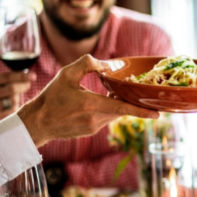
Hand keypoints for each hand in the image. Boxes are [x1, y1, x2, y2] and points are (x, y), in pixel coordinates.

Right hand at [0, 71, 35, 127]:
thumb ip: (5, 79)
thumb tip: (27, 75)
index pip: (8, 77)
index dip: (23, 76)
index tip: (34, 76)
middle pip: (12, 89)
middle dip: (23, 86)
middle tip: (28, 85)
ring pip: (13, 100)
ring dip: (17, 98)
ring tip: (11, 97)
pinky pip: (12, 111)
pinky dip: (15, 107)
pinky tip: (9, 106)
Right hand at [18, 55, 157, 146]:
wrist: (38, 122)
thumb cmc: (51, 97)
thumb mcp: (66, 74)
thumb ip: (88, 64)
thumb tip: (109, 64)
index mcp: (91, 105)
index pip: (123, 109)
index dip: (142, 112)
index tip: (158, 114)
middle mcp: (95, 119)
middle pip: (121, 110)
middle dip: (129, 101)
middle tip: (135, 91)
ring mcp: (94, 128)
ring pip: (114, 114)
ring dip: (116, 104)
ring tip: (111, 92)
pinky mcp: (90, 132)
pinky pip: (105, 119)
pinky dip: (106, 110)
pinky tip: (98, 102)